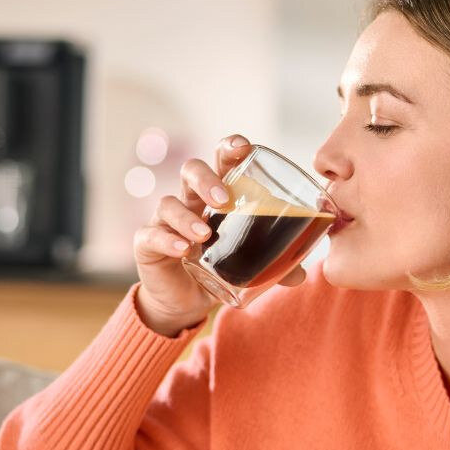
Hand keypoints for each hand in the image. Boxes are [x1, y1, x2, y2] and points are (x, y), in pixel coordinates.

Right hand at [133, 134, 307, 335]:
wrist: (185, 301)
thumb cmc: (219, 268)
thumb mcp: (249, 265)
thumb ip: (276, 266)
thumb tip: (302, 274)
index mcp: (217, 195)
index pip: (221, 161)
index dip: (229, 148)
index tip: (243, 148)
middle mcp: (190, 201)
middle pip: (191, 171)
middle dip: (206, 179)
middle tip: (223, 199)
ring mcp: (166, 221)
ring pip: (169, 203)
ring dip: (186, 216)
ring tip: (204, 234)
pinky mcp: (148, 245)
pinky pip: (151, 235)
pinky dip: (167, 240)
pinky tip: (182, 250)